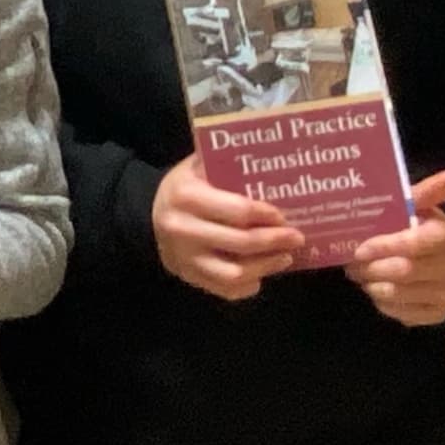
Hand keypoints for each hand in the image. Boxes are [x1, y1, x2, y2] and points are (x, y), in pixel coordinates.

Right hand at [151, 155, 304, 300]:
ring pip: (234, 274)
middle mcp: (183, 229)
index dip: (266, 215)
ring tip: (284, 258)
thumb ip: (227, 162)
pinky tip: (261, 275)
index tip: (285, 216)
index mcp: (188, 196)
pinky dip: (247, 286)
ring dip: (265, 267)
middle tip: (296, 238)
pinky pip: (223, 290)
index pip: (238, 211)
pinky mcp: (188, 276)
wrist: (148, 214)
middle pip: (240, 243)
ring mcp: (184, 258)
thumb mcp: (198, 165)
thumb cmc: (185, 186)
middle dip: (274, 241)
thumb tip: (269, 155)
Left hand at [346, 168, 444, 325]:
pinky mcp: (439, 314)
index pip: (420, 242)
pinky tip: (375, 290)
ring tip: (358, 273)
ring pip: (402, 293)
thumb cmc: (409, 226)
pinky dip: (383, 303)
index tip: (361, 247)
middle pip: (407, 270)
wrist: (416, 257)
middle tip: (352, 262)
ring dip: (373, 284)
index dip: (388, 245)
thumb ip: (427, 191)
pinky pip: (405, 314)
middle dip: (373, 267)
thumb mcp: (413, 205)